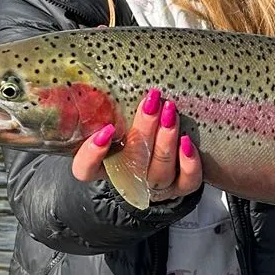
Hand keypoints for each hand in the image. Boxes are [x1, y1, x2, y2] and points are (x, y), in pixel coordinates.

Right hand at [70, 87, 203, 200]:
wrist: (159, 167)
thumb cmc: (132, 140)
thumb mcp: (115, 128)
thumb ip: (105, 113)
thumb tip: (97, 86)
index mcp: (104, 168)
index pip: (85, 170)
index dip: (92, 154)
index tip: (106, 129)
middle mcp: (128, 180)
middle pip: (132, 163)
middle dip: (144, 130)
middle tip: (151, 103)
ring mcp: (155, 187)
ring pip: (160, 169)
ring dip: (166, 139)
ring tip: (170, 112)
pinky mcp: (181, 188)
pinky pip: (187, 181)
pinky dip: (189, 162)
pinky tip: (187, 142)